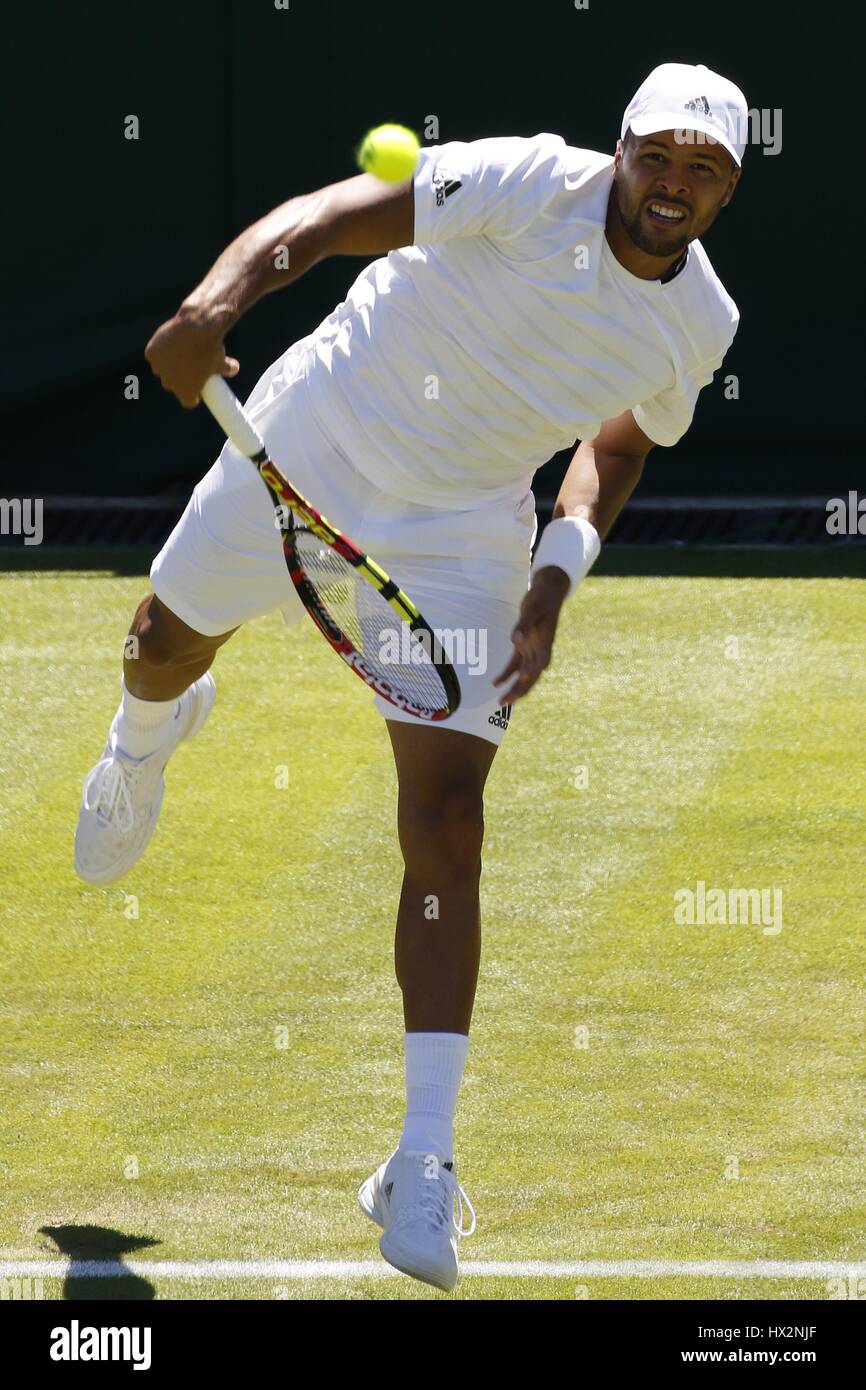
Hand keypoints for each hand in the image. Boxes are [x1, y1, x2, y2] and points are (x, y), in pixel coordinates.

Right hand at [144, 306, 238, 407]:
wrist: (198, 327)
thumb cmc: (211, 347)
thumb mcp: (222, 361)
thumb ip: (228, 369)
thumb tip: (234, 369)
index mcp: (187, 393)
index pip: (189, 401)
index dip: (194, 395)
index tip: (198, 388)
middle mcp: (170, 384)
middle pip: (173, 386)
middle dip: (179, 379)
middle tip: (188, 367)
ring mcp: (159, 369)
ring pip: (162, 370)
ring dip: (167, 365)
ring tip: (178, 354)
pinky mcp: (151, 354)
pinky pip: (154, 356)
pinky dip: (159, 352)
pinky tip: (167, 346)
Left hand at [493, 566, 568, 703]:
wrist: (547, 592)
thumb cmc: (541, 599)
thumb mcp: (532, 608)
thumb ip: (524, 624)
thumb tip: (515, 640)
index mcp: (545, 642)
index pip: (540, 663)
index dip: (532, 673)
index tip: (522, 680)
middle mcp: (540, 650)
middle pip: (532, 676)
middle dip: (520, 690)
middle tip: (506, 702)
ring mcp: (533, 650)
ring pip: (524, 675)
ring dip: (514, 688)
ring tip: (502, 702)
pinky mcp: (525, 647)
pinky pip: (516, 665)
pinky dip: (507, 674)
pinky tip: (496, 683)